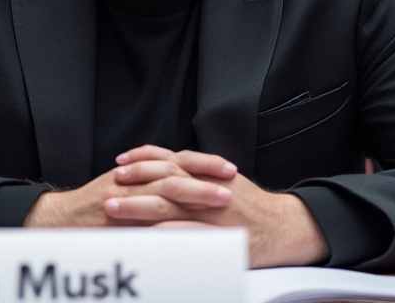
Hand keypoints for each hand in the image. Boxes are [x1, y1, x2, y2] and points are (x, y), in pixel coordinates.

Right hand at [24, 147, 235, 228]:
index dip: (203, 163)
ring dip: (195, 190)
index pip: (176, 162)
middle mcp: (132, 180)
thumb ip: (149, 193)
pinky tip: (188, 219)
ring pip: (164, 187)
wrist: (58, 220)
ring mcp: (124, 197)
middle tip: (231, 179)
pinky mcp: (115, 214)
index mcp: (138, 175)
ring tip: (220, 197)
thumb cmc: (92, 211)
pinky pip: (145, 211)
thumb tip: (183, 202)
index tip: (228, 168)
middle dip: (205, 174)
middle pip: (175, 170)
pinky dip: (168, 215)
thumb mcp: (122, 193)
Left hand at [112, 146, 328, 267]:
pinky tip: (144, 236)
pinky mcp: (218, 236)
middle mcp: (207, 189)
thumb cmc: (252, 206)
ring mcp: (211, 213)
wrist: (284, 226)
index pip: (170, 160)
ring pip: (168, 206)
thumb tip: (167, 168)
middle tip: (109, 185)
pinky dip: (164, 234)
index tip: (121, 162)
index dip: (143, 159)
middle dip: (134, 182)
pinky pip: (187, 234)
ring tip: (114, 209)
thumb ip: (197, 174)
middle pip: (164, 180)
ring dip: (138, 207)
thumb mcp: (225, 180)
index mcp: (207, 174)